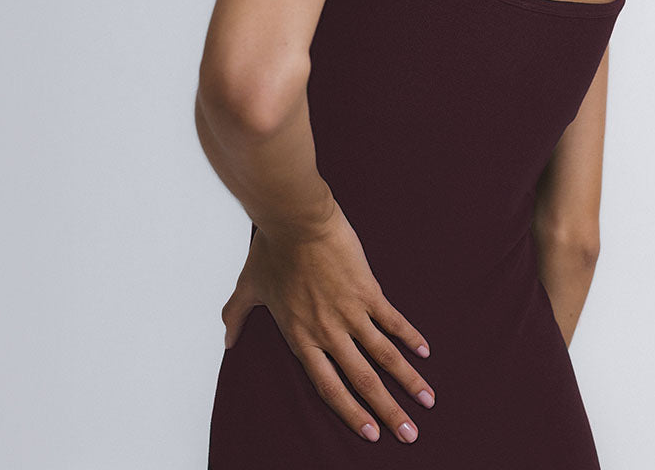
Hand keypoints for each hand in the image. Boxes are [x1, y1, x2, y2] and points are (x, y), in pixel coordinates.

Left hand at [221, 198, 435, 443]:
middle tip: (410, 435)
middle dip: (389, 411)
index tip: (371, 435)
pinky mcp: (367, 290)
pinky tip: (425, 352)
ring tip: (428, 401)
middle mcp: (328, 333)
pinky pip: (393, 320)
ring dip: (408, 381)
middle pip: (363, 381)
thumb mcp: (248, 288)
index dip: (351, 413)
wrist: (296, 220)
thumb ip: (235, 317)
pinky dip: (410, 337)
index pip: (329, 388)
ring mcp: (350, 312)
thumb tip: (226, 341)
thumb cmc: (271, 251)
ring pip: (384, 356)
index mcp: (301, 338)